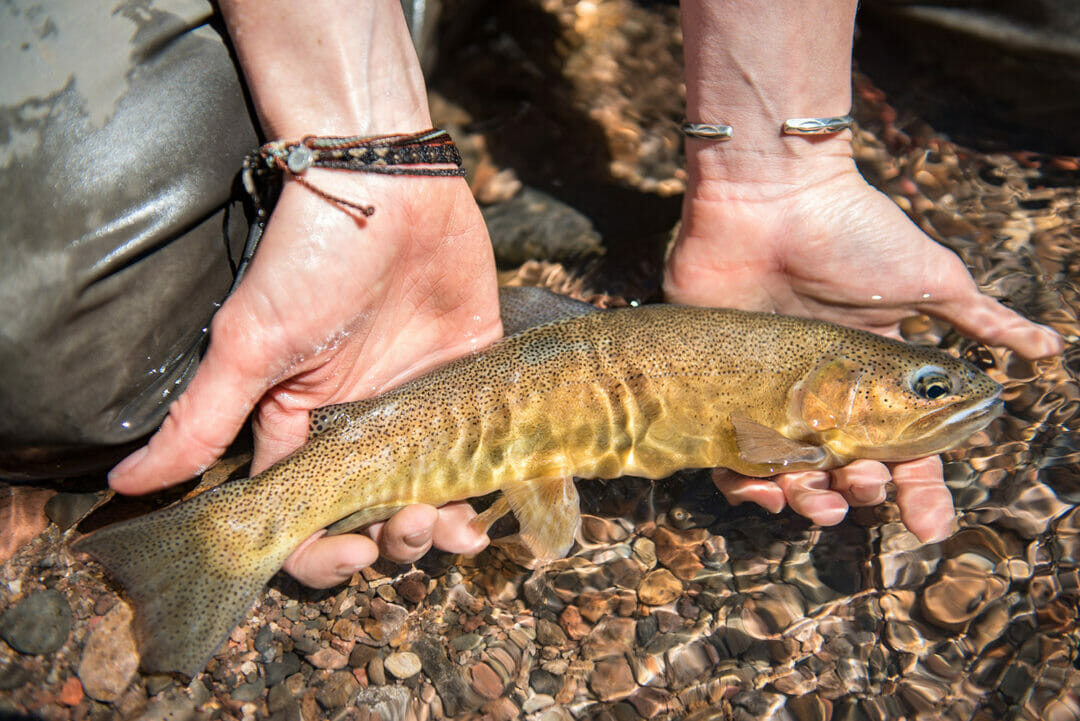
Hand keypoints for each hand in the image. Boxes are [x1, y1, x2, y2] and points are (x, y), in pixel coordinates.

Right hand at [109, 171, 502, 585]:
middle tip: (414, 525)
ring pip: (436, 491)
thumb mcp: (249, 343)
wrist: (385, 183)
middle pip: (379, 515)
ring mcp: (418, 404)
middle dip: (398, 540)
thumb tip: (127, 484)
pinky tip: (498, 495)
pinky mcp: (470, 377)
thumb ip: (201, 419)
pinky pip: (486, 442)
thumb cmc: (309, 259)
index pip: (308, 519)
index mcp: (303, 428)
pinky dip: (495, 478)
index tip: (355, 553)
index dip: (325, 554)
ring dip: (446, 526)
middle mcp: (361, 425)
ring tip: (460, 530)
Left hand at [665, 163, 1062, 540]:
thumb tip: (1048, 349)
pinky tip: (760, 491)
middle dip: (860, 495)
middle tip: (863, 490)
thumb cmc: (852, 233)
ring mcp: (764, 392)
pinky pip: (724, 455)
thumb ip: (983, 319)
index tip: (930, 528)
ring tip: (814, 503)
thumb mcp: (930, 277)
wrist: (769, 197)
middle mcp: (819, 390)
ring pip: (786, 473)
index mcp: (872, 374)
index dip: (919, 490)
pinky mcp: (714, 385)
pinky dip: (742, 483)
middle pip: (843, 470)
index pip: (903, 449)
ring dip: (805, 501)